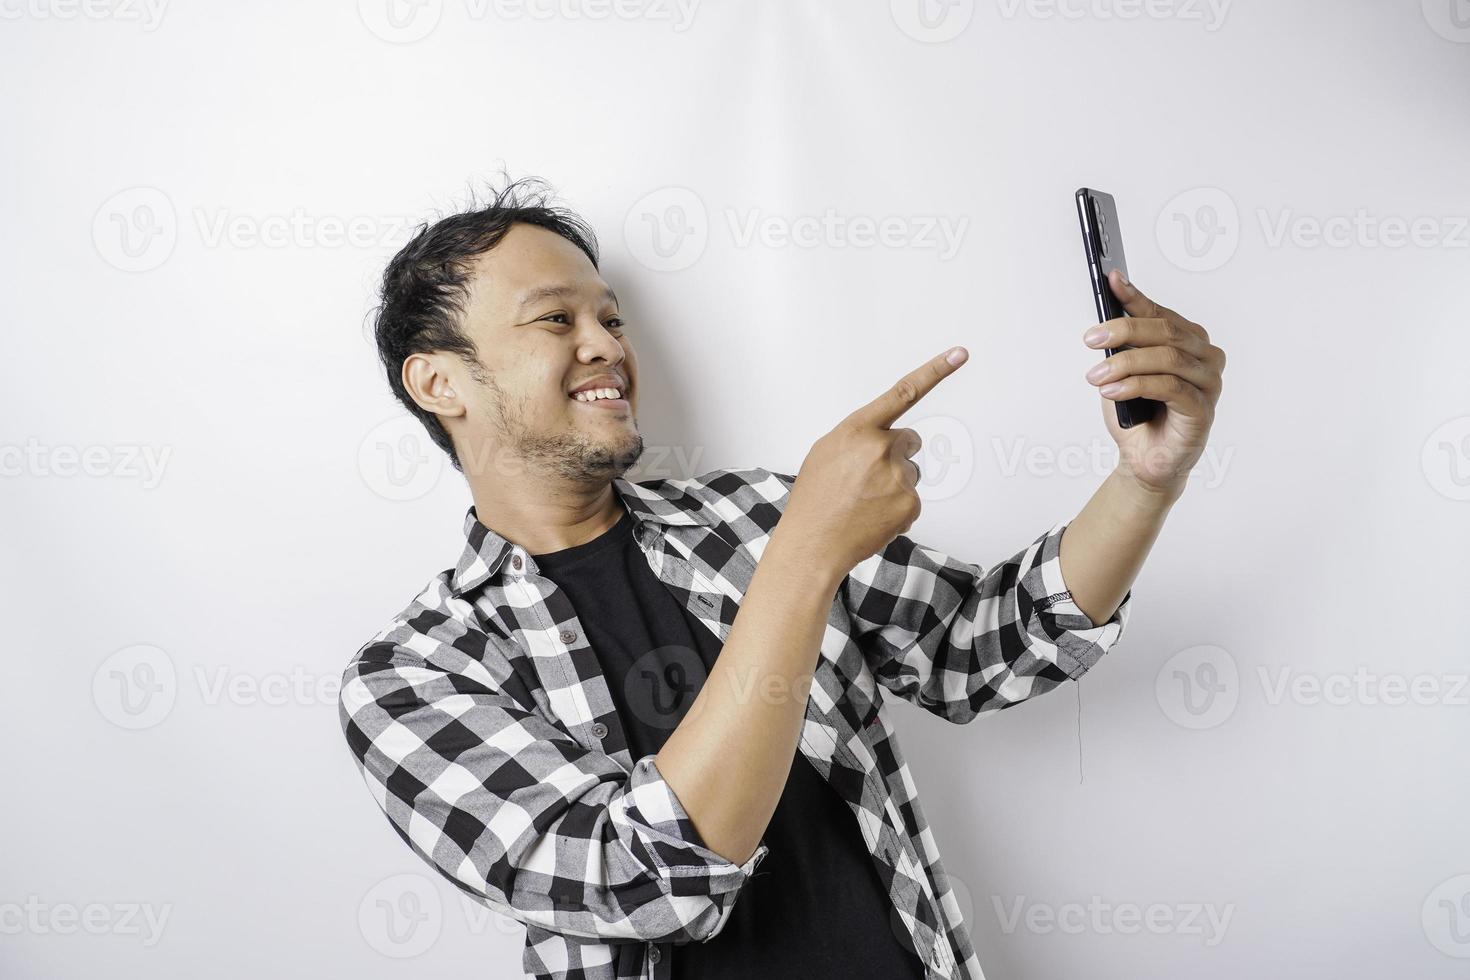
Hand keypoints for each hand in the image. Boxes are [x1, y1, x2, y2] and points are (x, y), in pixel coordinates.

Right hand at [781, 346, 968, 577]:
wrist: (812, 543)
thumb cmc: (815, 499)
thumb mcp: (826, 453)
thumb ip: (857, 437)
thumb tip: (880, 438)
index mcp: (857, 429)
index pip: (903, 393)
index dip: (934, 371)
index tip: (959, 354)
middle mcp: (881, 448)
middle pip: (909, 441)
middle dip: (895, 456)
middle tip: (866, 479)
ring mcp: (897, 476)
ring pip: (910, 473)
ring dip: (893, 485)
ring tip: (863, 502)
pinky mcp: (909, 504)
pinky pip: (911, 500)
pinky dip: (896, 510)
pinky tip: (872, 517)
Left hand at [1083, 269, 1225, 498]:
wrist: (1146, 460)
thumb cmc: (1138, 413)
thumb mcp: (1124, 372)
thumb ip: (1123, 347)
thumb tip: (1107, 322)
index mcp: (1190, 341)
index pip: (1160, 313)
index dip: (1135, 297)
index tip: (1110, 280)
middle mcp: (1206, 357)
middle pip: (1166, 332)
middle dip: (1124, 330)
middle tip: (1092, 339)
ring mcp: (1209, 384)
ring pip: (1168, 358)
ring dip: (1125, 363)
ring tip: (1095, 376)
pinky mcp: (1203, 410)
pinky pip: (1170, 388)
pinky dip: (1136, 385)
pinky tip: (1112, 390)